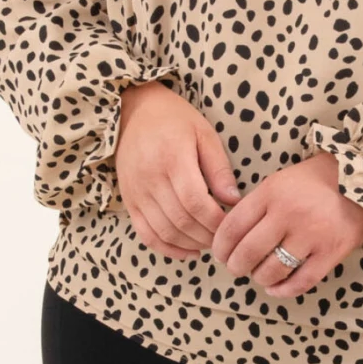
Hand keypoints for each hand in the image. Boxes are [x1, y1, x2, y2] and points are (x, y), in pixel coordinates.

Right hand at [115, 82, 241, 256]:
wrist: (133, 111)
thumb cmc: (174, 119)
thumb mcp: (204, 134)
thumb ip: (218, 168)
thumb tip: (233, 200)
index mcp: (172, 158)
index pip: (196, 202)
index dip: (216, 221)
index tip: (233, 224)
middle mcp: (151, 178)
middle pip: (181, 220)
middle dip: (207, 236)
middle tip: (226, 238)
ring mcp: (137, 192)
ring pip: (165, 231)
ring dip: (191, 244)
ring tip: (210, 243)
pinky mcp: (129, 201)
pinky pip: (146, 234)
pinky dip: (167, 249)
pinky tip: (187, 252)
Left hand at [211, 150, 362, 298]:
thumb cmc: (320, 179)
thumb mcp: (282, 180)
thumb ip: (259, 204)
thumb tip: (232, 235)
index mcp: (272, 193)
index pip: (232, 226)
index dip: (220, 246)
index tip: (220, 254)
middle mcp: (288, 214)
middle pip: (247, 253)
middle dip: (236, 266)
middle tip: (237, 268)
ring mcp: (311, 236)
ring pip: (271, 271)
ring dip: (260, 278)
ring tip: (260, 275)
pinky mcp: (331, 253)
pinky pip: (300, 282)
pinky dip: (283, 290)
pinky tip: (276, 289)